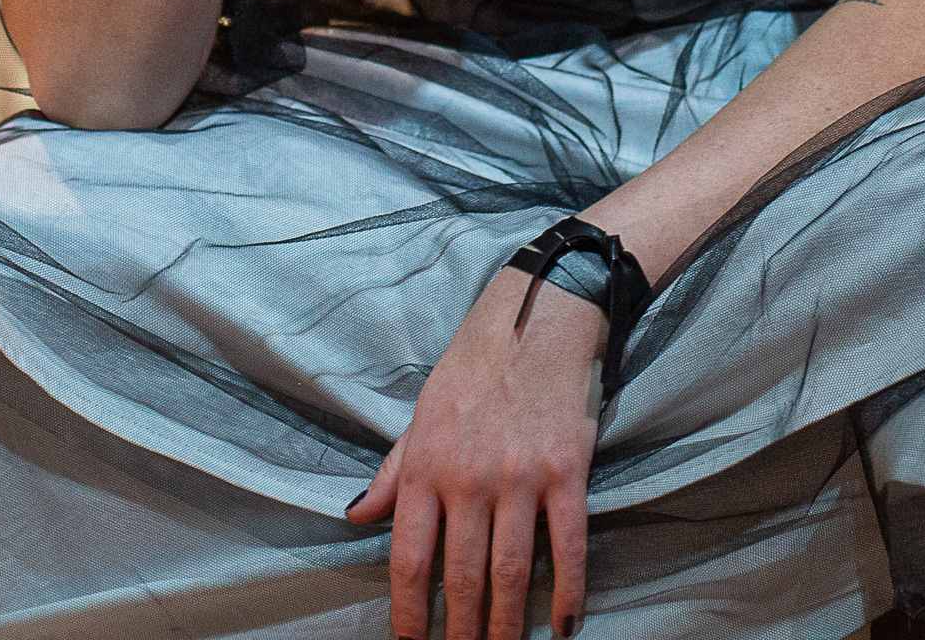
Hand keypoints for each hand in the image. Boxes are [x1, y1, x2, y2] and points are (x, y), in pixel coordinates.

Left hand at [348, 269, 600, 639]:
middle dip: (460, 632)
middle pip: (461, 577)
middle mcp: (469, 476)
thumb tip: (356, 518)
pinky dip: (568, 592)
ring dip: (507, 626)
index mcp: (426, 465)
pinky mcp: (567, 471)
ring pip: (512, 573)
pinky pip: (567, 545)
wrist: (538, 316)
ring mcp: (520, 476)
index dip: (409, 614)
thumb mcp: (420, 414)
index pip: (409, 559)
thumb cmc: (474, 366)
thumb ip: (393, 473)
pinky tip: (564, 626)